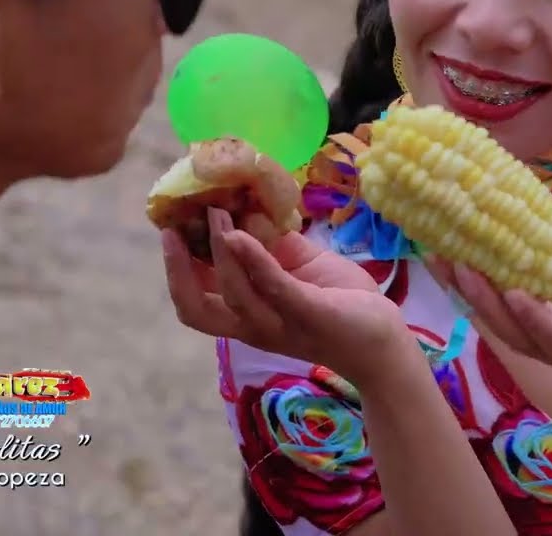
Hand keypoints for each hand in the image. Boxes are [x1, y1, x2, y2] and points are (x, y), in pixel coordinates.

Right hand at [162, 208, 409, 385]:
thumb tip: (250, 210)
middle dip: (176, 271)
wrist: (384, 341)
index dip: (175, 270)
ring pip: (233, 293)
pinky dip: (252, 259)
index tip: (167, 232)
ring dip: (218, 251)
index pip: (196, 301)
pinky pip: (274, 287)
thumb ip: (272, 249)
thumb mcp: (299, 271)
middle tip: (169, 231)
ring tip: (216, 214)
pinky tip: (239, 233)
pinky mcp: (308, 314)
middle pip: (196, 309)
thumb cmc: (341, 305)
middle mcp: (254, 327)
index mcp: (247, 317)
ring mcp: (280, 324)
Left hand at [425, 212, 551, 375]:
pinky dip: (459, 284)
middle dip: (482, 297)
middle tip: (462, 263)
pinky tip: (441, 257)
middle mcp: (542, 347)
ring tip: (438, 254)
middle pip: (507, 329)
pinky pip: (480, 307)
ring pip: (486, 319)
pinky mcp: (505, 326)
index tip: (516, 293)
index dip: (533, 316)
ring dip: (460, 288)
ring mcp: (519, 339)